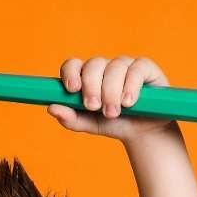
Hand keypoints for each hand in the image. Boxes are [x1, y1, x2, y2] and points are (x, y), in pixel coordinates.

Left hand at [47, 56, 178, 143]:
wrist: (142, 131)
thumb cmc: (114, 123)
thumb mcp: (90, 124)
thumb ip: (70, 118)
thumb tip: (51, 108)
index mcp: (87, 76)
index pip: (73, 65)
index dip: (70, 73)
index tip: (72, 89)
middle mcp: (105, 67)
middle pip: (93, 65)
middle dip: (91, 87)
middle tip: (93, 107)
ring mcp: (125, 65)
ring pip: (115, 67)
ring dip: (111, 92)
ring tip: (113, 112)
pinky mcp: (145, 68)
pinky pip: (136, 69)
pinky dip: (130, 86)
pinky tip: (128, 102)